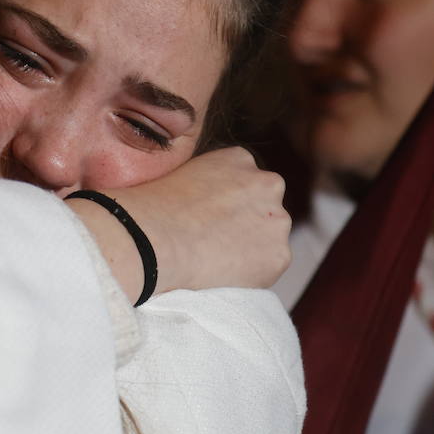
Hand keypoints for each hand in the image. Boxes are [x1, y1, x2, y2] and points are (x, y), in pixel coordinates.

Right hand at [109, 147, 290, 294]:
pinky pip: (268, 268)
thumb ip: (207, 183)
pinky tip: (223, 273)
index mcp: (240, 159)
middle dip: (247, 224)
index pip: (246, 183)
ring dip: (251, 249)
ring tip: (216, 260)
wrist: (155, 238)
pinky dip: (251, 275)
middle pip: (265, 209)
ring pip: (269, 239)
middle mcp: (267, 183)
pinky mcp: (279, 255)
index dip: (229, 205)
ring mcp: (277, 220)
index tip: (211, 220)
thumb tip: (205, 204)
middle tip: (216, 242)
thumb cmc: (154, 209)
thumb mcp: (181, 174)